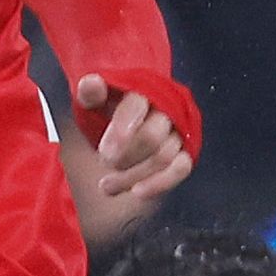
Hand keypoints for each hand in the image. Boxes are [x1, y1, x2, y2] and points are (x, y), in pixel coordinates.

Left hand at [76, 81, 194, 231]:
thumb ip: (91, 93)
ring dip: (133, 176)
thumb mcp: (98, 98)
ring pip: (163, 158)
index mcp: (144, 91)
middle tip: (105, 162)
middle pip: (152, 137)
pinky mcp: (185, 152)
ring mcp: (178, 132)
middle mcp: (167, 110)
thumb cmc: (114, 106)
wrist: (135, 114)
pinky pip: (181, 169)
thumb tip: (90, 83)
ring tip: (106, 186)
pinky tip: (137, 192)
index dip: (121, 130)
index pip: (136, 106)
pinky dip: (159, 183)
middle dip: (125, 156)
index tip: (104, 152)